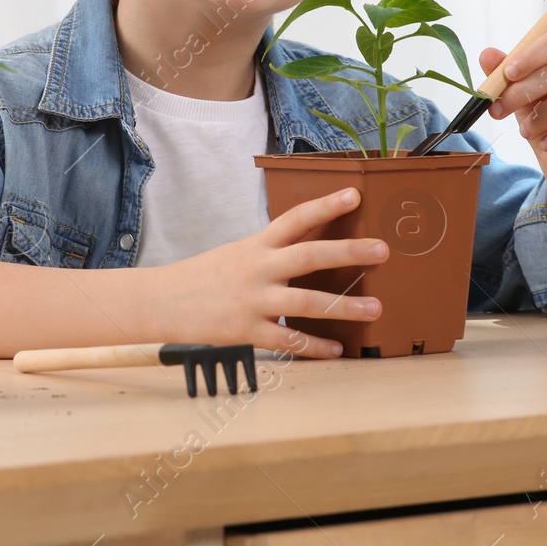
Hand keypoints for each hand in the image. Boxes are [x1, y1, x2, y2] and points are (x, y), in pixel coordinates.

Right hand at [146, 187, 387, 359]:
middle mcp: (258, 269)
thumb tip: (316, 242)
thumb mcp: (240, 252)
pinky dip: (314, 348)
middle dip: (348, 252)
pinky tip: (337, 350)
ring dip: (344, 306)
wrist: (164, 302)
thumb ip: (275, 250)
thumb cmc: (207, 276)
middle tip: (382, 250)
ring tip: (375, 308)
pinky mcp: (246, 331)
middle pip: (309, 256)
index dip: (325, 205)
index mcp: (257, 245)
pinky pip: (287, 342)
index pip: (295, 218)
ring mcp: (253, 301)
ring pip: (306, 303)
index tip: (355, 194)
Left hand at [481, 31, 546, 187]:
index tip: (508, 73)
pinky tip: (546, 144)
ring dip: (536, 121)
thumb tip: (486, 54)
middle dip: (521, 93)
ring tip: (525, 131)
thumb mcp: (518, 95)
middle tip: (498, 110)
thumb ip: (502, 74)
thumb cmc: (543, 119)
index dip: (530, 55)